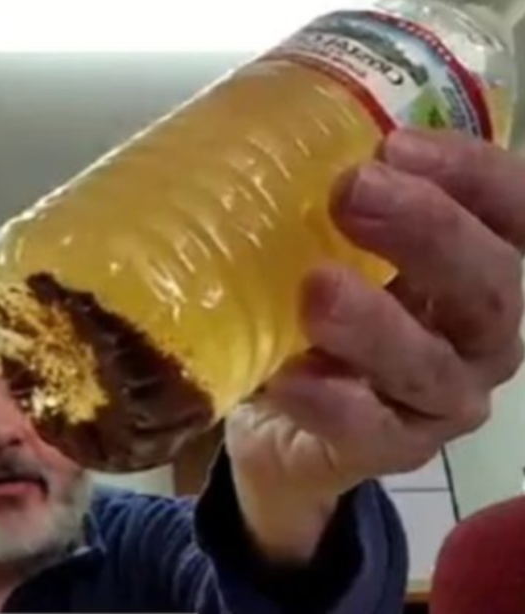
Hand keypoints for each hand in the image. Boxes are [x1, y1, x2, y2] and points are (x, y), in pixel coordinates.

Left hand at [226, 129, 524, 564]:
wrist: (279, 422)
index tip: (398, 143)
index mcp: (475, 267)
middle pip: (494, 285)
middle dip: (431, 232)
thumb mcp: (323, 246)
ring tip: (318, 288)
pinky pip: (369, 428)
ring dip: (378, 322)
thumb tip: (272, 127)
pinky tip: (288, 374)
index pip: (512, 213)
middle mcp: (478, 333)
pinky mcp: (392, 449)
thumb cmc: (312, 314)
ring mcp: (440, 399)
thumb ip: (325, 202)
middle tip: (352, 191)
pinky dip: (331, 400)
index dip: (473, 173)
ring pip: (433, 364)